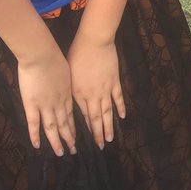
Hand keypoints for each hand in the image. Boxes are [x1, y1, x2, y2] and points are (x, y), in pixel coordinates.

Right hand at [17, 48, 75, 155]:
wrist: (41, 54)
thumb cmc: (53, 56)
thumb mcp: (65, 69)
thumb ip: (64, 79)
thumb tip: (64, 81)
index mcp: (67, 93)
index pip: (71, 114)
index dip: (74, 126)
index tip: (77, 136)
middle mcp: (59, 102)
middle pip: (65, 123)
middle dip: (69, 138)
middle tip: (73, 150)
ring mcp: (45, 105)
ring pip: (52, 127)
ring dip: (57, 141)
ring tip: (61, 153)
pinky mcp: (32, 104)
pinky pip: (34, 123)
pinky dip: (35, 135)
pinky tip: (38, 146)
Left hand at [69, 32, 125, 149]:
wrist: (93, 42)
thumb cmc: (76, 54)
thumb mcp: (68, 74)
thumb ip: (71, 89)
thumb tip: (71, 101)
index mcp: (78, 94)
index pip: (83, 116)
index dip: (86, 130)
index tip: (87, 141)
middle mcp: (92, 96)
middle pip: (96, 118)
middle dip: (98, 134)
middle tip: (100, 147)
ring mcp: (105, 89)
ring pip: (108, 112)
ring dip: (109, 126)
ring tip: (111, 139)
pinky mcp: (115, 81)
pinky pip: (118, 98)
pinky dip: (120, 108)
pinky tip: (122, 117)